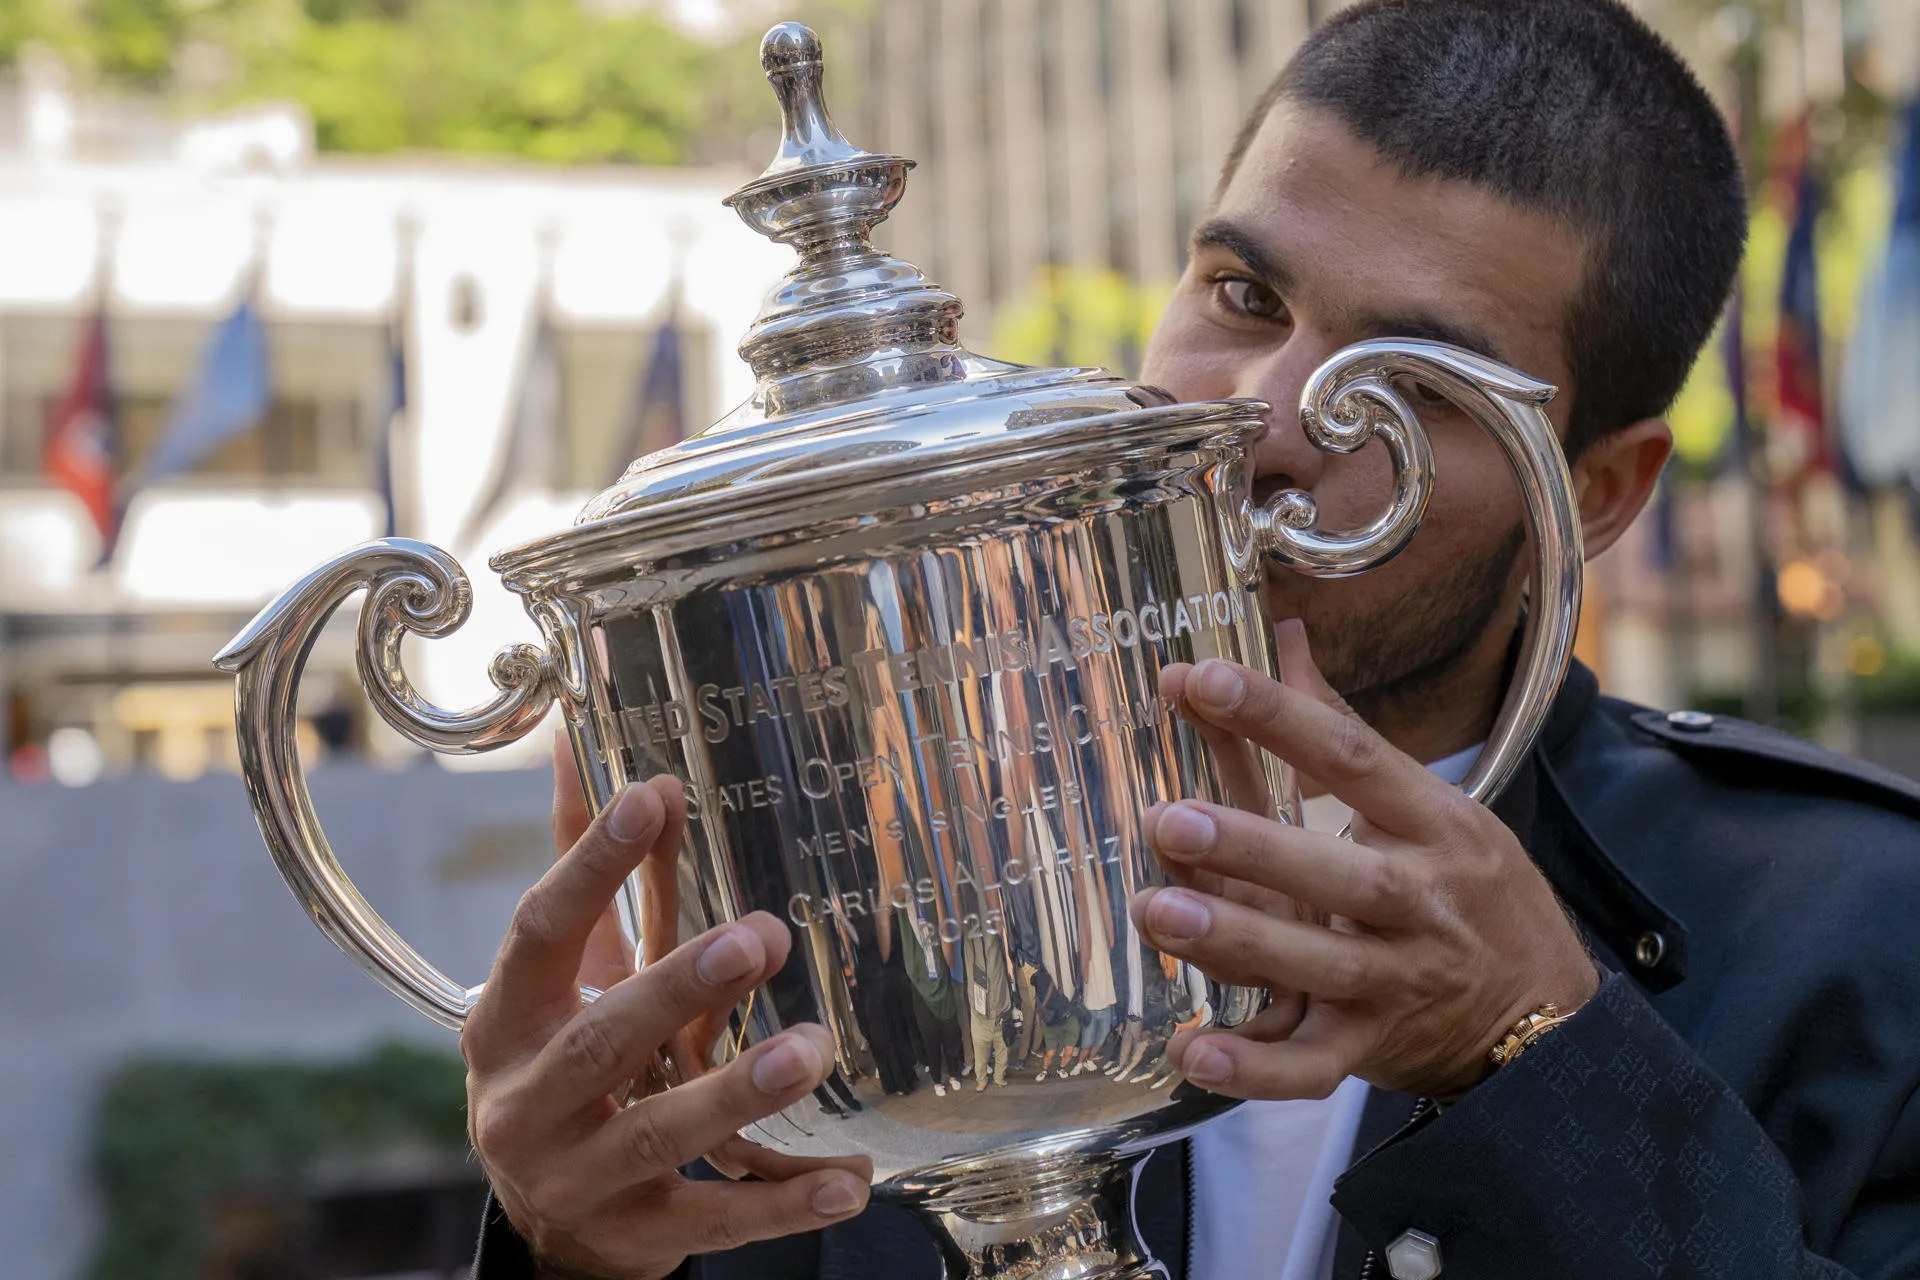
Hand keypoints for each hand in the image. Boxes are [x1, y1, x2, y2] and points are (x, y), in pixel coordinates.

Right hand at [463, 736, 870, 1278]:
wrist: (549, 1218)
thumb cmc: (564, 1062)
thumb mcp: (565, 977)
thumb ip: (587, 870)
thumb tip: (583, 744)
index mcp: (508, 1019)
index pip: (539, 933)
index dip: (591, 866)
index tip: (654, 797)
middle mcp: (528, 1102)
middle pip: (599, 1041)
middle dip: (677, 986)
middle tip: (762, 936)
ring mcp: (580, 1178)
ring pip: (658, 1136)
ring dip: (738, 1092)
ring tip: (813, 1048)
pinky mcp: (637, 1236)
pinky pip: (713, 1222)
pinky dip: (783, 1207)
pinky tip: (849, 1183)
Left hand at [1130, 621, 1599, 1101]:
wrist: (1544, 1022)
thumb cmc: (1468, 891)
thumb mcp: (1429, 805)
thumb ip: (1343, 729)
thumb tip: (1282, 636)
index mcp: (1433, 823)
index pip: (1352, 756)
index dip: (1278, 716)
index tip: (1199, 679)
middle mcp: (1420, 899)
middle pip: (1338, 870)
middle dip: (1252, 846)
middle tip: (1170, 821)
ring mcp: (1399, 979)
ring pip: (1319, 961)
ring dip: (1236, 940)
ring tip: (1158, 912)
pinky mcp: (1372, 1048)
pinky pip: (1310, 1066)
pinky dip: (1252, 1068)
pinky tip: (1189, 1051)